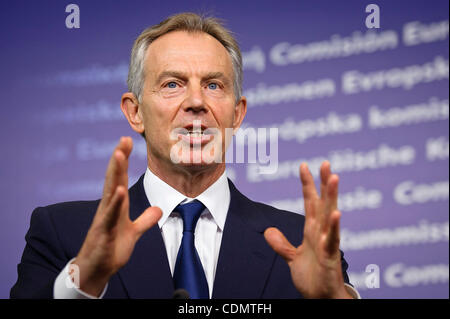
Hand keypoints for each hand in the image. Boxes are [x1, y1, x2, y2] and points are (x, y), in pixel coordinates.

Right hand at [72, 137, 161, 295]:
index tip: (127, 141)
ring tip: (119, 154)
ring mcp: (104, 218)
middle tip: (123, 139)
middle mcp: (108, 207)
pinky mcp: (103, 231)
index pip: (119, 177)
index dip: (123, 159)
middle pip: (113, 177)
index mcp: (116, 205)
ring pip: (110, 191)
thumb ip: (145, 220)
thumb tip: (158, 209)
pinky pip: (110, 215)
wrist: (96, 270)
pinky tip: (119, 190)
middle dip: (118, 157)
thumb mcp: (133, 232)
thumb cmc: (111, 248)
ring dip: (114, 173)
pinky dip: (115, 203)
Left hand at [264, 161, 351, 298]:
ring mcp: (326, 242)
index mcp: (312, 230)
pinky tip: (336, 212)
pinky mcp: (329, 256)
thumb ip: (281, 243)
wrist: (320, 297)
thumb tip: (268, 230)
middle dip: (324, 182)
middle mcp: (321, 232)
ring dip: (331, 196)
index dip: (307, 184)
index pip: (310, 202)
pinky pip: (332, 239)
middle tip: (326, 163)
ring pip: (329, 215)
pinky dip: (334, 226)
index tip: (304, 166)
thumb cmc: (312, 276)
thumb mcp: (292, 257)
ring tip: (333, 177)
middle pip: (322, 202)